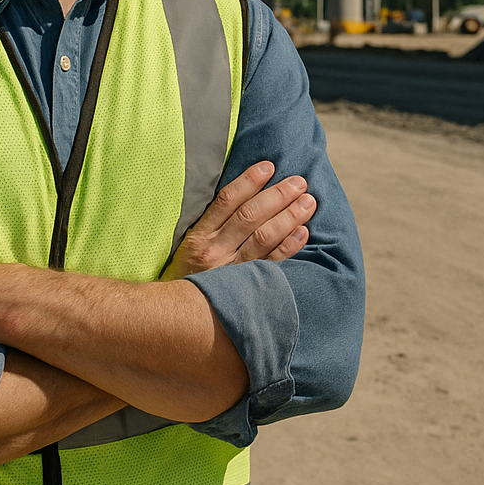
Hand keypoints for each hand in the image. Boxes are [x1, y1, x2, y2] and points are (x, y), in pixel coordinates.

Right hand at [163, 161, 314, 279]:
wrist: (175, 317)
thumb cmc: (186, 275)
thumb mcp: (188, 245)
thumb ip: (213, 223)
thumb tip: (245, 193)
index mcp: (199, 236)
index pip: (227, 201)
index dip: (249, 181)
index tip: (269, 166)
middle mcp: (215, 252)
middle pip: (250, 216)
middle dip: (277, 196)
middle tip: (299, 182)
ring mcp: (231, 271)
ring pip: (264, 237)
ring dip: (289, 217)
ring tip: (308, 202)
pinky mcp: (246, 289)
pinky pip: (271, 265)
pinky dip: (288, 247)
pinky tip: (303, 232)